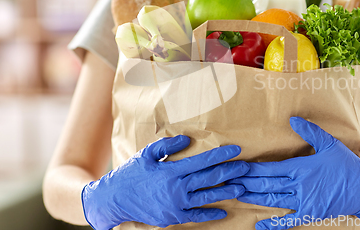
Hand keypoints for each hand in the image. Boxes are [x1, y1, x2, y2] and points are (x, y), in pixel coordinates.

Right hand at [81, 135, 248, 229]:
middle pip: (209, 178)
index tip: (236, 149)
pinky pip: (196, 216)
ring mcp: (176, 205)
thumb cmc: (130, 174)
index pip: (202, 161)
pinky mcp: (173, 217)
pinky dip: (210, 214)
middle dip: (230, 171)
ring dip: (226, 192)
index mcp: (171, 171)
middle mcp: (176, 188)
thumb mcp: (146, 154)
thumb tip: (187, 140)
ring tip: (241, 188)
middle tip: (246, 167)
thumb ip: (167, 146)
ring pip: (207, 197)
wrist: (113, 200)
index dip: (221, 155)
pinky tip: (223, 211)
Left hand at [228, 117, 359, 229]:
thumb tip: (293, 119)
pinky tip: (259, 225)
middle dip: (246, 182)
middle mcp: (299, 186)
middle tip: (229, 180)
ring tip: (236, 194)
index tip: (237, 166)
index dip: (251, 168)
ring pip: (272, 200)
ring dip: (253, 198)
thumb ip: (310, 131)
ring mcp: (303, 202)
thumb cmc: (347, 165)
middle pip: (266, 184)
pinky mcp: (309, 214)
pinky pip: (288, 221)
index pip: (269, 168)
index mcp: (301, 168)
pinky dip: (273, 224)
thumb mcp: (329, 144)